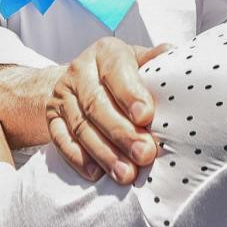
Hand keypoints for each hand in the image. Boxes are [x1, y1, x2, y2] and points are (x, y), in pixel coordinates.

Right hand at [46, 37, 167, 183]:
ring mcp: (62, 95)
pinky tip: (97, 173)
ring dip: (104, 153)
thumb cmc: (120, 73)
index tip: (146, 116)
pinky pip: (61, 141)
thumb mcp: (137, 60)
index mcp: (105, 52)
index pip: (116, 70)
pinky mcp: (52, 118)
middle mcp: (80, 71)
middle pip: (97, 104)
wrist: (79, 80)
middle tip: (144, 154)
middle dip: (121, 132)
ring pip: (81, 126)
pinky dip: (79, 159)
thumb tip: (174, 55)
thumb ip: (154, 61)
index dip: (130, 93)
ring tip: (126, 173)